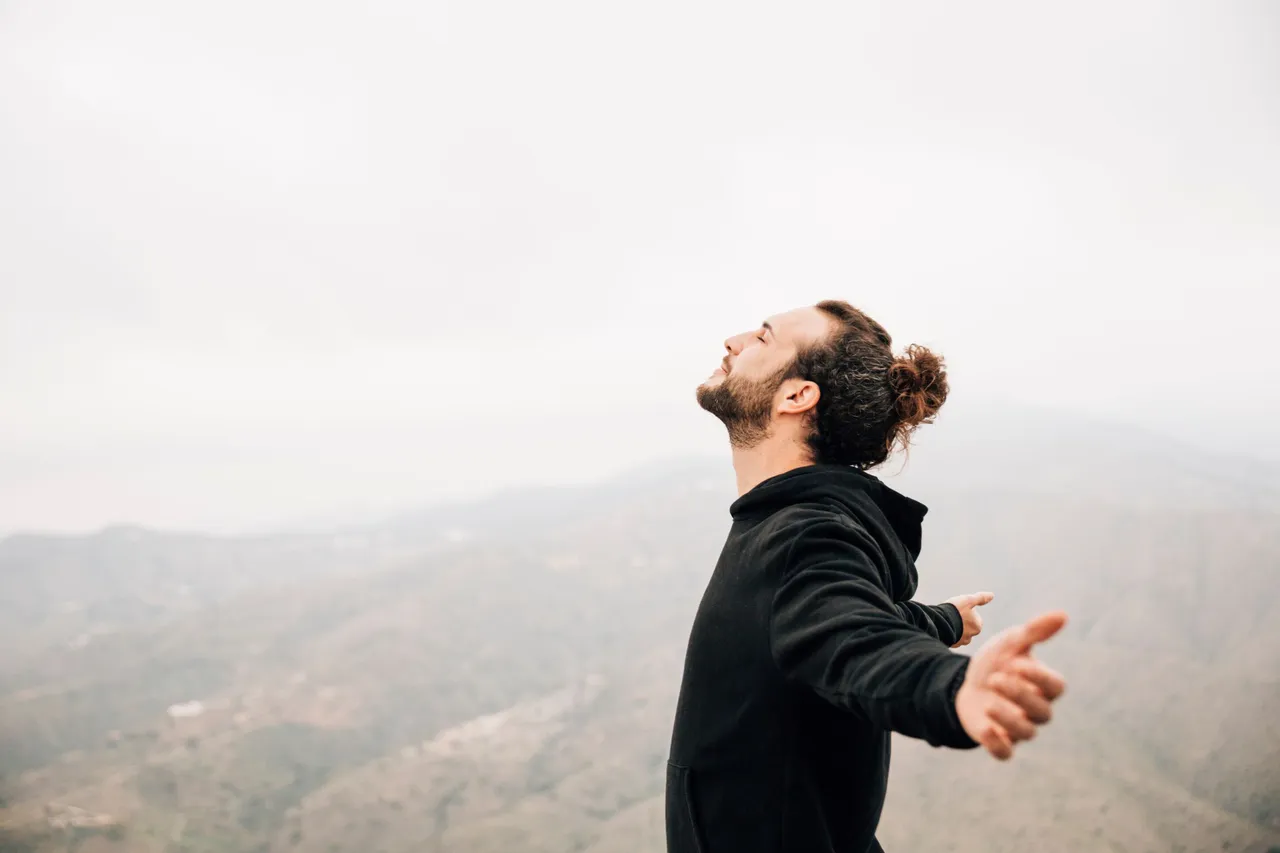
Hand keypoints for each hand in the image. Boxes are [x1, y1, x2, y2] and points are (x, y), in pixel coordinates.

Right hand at [945, 591, 993, 647]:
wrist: (939, 623)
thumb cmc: (955, 610)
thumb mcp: (968, 600)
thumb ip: (980, 598)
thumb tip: (991, 595)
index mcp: (977, 627)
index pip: (975, 618)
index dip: (967, 612)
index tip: (960, 609)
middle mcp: (971, 637)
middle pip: (967, 626)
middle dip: (961, 621)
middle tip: (952, 614)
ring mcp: (960, 642)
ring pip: (959, 633)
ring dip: (955, 628)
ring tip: (947, 620)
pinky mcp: (951, 644)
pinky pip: (951, 638)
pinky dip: (949, 633)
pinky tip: (943, 627)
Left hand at [955, 610, 1067, 760]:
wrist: (965, 681)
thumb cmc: (997, 662)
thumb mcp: (1011, 643)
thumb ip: (1035, 631)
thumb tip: (1062, 615)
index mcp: (1042, 685)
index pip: (1056, 687)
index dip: (1040, 677)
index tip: (1018, 663)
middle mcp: (1035, 709)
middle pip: (1042, 712)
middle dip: (1020, 695)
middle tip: (996, 678)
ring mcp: (1017, 726)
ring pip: (1027, 733)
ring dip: (1008, 719)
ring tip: (988, 701)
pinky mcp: (998, 739)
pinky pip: (1006, 753)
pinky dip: (997, 745)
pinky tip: (985, 728)